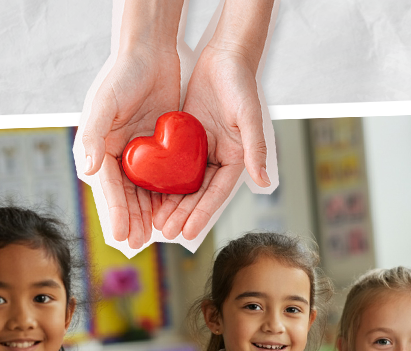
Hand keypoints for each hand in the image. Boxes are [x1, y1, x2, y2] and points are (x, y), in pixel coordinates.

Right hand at [78, 46, 180, 248]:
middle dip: (133, 220)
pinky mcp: (158, 148)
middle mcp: (116, 154)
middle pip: (125, 195)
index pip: (107, 187)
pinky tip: (175, 211)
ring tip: (158, 235)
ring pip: (144, 191)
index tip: (122, 236)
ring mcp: (138, 153)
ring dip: (150, 213)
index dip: (115, 213)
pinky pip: (163, 177)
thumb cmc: (122, 74)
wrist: (150, 53)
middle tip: (141, 244)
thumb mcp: (105, 103)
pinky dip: (168, 195)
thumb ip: (93, 135)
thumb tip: (86, 169)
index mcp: (98, 148)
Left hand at [152, 49, 271, 240]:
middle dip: (182, 214)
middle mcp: (219, 159)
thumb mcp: (248, 116)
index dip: (201, 214)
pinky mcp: (187, 139)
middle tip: (164, 232)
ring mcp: (202, 150)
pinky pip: (172, 165)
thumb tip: (264, 180)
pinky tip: (147, 193)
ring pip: (184, 184)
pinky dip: (161, 180)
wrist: (225, 57)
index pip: (217, 193)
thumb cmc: (241, 84)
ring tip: (154, 221)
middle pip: (199, 194)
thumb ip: (256, 148)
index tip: (187, 232)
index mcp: (236, 159)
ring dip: (170, 203)